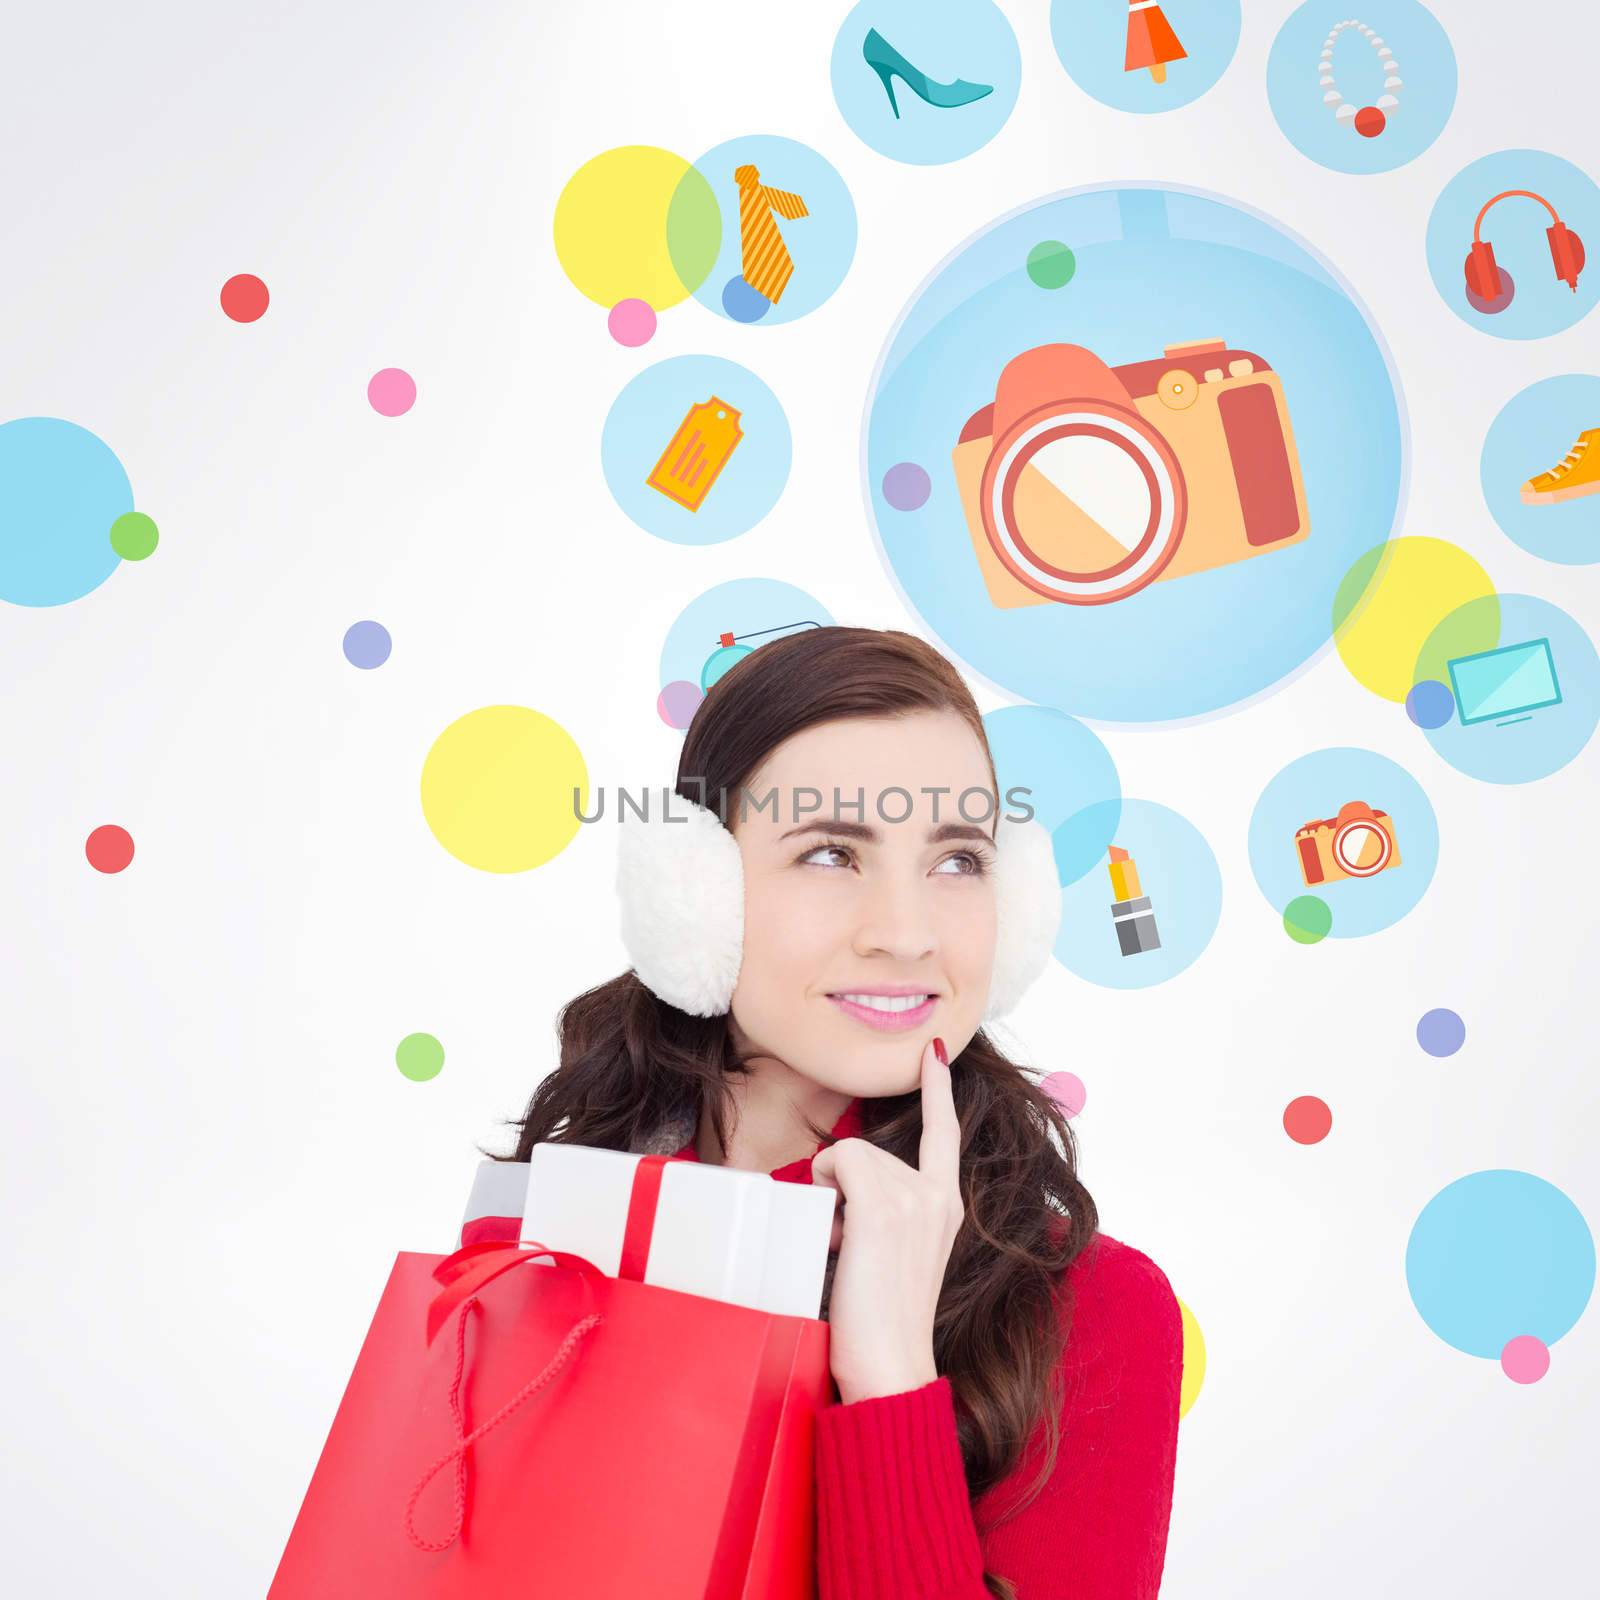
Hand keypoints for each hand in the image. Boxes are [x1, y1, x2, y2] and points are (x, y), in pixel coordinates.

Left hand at [808, 1037, 963, 1404]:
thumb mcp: (895, 1260)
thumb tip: (841, 1203)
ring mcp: (915, 1197)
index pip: (945, 1134)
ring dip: (830, 1196)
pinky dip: (825, 1186)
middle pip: (868, 1151)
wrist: (892, 1369)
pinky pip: (838, 1161)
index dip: (938, 1090)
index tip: (934, 1053)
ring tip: (845, 1253)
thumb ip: (884, 1220)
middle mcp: (939, 1195)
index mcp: (947, 1207)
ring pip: (848, 1156)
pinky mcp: (885, 1204)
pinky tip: (837, 1233)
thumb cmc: (882, 1328)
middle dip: (843, 1190)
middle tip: (850, 1250)